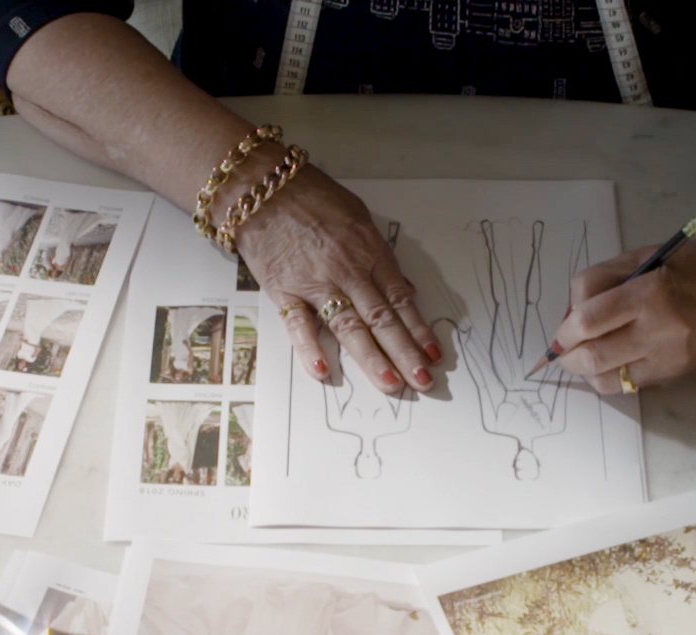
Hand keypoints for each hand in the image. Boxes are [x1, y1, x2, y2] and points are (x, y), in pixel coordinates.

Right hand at [232, 165, 440, 394]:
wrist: (261, 187)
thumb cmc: (312, 197)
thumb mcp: (358, 216)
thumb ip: (380, 255)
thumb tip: (402, 288)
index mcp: (370, 252)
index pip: (400, 299)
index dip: (419, 329)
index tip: (434, 355)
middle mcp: (348, 271)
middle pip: (382, 319)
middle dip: (405, 352)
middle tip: (423, 381)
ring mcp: (316, 283)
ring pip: (350, 326)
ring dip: (372, 359)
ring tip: (391, 384)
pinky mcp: (284, 290)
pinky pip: (299, 324)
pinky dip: (310, 348)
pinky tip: (323, 372)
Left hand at [548, 234, 695, 393]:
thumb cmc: (691, 263)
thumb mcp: (642, 258)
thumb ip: (600, 283)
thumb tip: (569, 318)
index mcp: (649, 292)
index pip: (590, 320)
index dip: (564, 331)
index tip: (559, 333)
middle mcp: (659, 329)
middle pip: (594, 355)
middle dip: (568, 356)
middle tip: (562, 351)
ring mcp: (668, 356)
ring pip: (608, 378)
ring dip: (585, 372)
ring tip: (581, 359)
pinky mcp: (675, 372)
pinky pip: (629, 384)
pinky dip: (609, 377)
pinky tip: (607, 364)